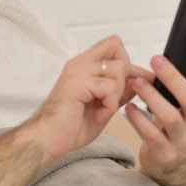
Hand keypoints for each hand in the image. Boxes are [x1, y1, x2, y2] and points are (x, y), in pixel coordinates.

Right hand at [29, 35, 155, 164]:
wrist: (46, 140)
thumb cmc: (68, 126)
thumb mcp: (103, 106)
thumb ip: (119, 92)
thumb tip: (140, 81)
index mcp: (84, 66)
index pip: (114, 46)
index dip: (129, 64)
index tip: (132, 86)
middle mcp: (80, 63)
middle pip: (119, 53)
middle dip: (125, 80)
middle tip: (112, 101)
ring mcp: (78, 71)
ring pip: (118, 70)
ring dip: (117, 95)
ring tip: (102, 111)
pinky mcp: (77, 83)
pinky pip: (110, 88)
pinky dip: (110, 106)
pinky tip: (98, 116)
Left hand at [125, 27, 185, 185]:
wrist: (173, 167)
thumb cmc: (179, 126)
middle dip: (174, 78)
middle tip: (156, 60)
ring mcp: (183, 139)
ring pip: (170, 118)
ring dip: (152, 98)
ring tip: (136, 83)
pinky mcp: (166, 153)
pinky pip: (152, 135)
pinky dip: (139, 120)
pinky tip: (128, 107)